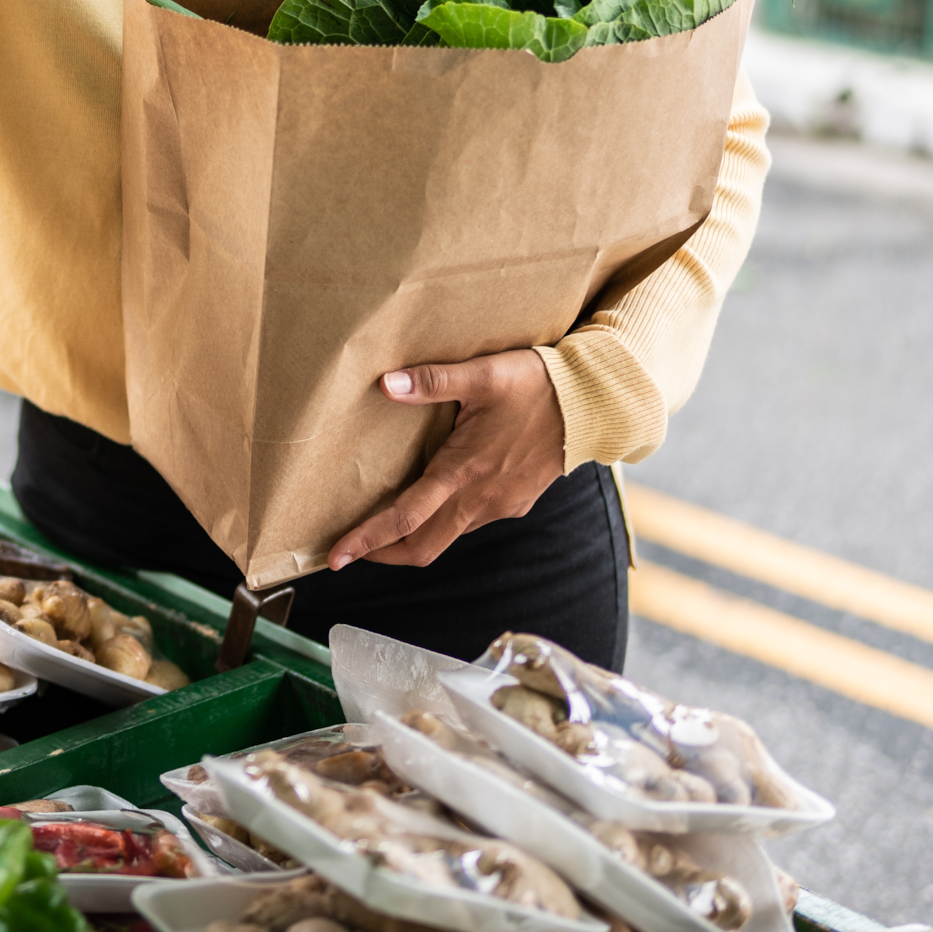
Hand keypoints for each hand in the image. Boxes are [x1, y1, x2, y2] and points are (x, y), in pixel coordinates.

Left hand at [324, 348, 568, 571]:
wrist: (596, 405)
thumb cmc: (539, 386)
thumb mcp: (484, 375)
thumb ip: (432, 381)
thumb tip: (387, 384)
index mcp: (464, 472)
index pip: (405, 519)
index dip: (368, 541)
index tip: (336, 556)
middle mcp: (480, 499)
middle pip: (422, 546)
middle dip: (384, 554)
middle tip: (351, 549)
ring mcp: (500, 505)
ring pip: (447, 536)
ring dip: (413, 538)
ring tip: (385, 524)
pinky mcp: (515, 502)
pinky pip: (472, 523)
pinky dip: (443, 523)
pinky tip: (436, 501)